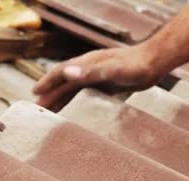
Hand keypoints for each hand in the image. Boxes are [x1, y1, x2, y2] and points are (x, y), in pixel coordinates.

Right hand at [34, 45, 163, 111]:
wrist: (154, 63)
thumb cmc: (135, 65)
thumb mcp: (112, 70)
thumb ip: (90, 73)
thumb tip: (67, 74)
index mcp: (87, 63)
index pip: (61, 72)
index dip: (47, 82)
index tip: (35, 93)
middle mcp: (89, 68)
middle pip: (65, 82)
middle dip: (51, 94)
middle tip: (39, 108)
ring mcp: (98, 75)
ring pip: (75, 88)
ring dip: (62, 98)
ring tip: (51, 110)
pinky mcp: (108, 83)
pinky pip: (87, 92)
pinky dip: (78, 100)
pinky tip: (76, 108)